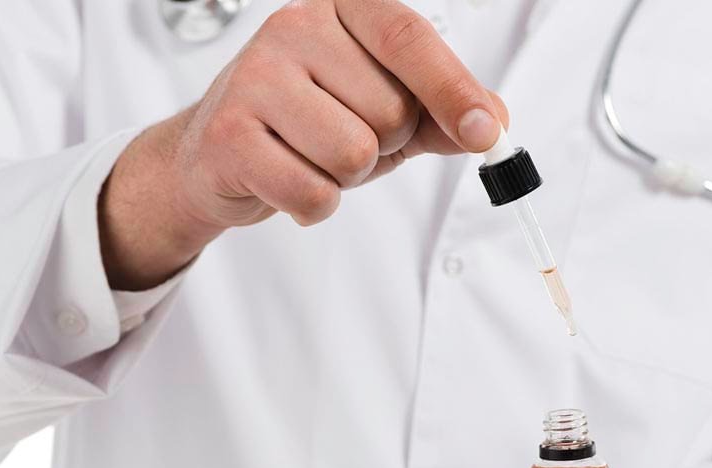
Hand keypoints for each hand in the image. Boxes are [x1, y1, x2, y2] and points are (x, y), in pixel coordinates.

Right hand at [99, 0, 508, 288]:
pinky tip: (287, 182)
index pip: (408, 39)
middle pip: (390, 111)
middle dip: (382, 146)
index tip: (486, 131)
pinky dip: (314, 205)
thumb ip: (440, 113)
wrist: (218, 154)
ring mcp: (255, 78)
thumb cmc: (306, 122)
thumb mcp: (382, 109)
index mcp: (339, 8)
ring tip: (312, 159)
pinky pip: (313, 192)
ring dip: (347, 178)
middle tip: (341, 138)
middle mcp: (294, 28)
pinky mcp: (230, 135)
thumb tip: (493, 123)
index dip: (454, 89)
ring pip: (354, 154)